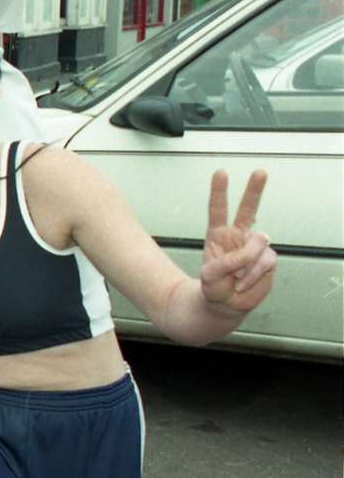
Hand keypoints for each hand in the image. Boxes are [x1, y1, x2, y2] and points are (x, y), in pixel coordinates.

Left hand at [200, 169, 274, 312]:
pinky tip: (243, 283)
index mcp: (218, 234)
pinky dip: (253, 274)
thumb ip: (230, 260)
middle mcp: (238, 236)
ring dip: (246, 264)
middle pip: (247, 209)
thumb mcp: (211, 274)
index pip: (218, 209)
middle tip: (260, 172)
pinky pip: (265, 261)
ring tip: (234, 279)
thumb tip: (256, 249)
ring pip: (259, 244)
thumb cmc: (213, 286)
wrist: (225, 305)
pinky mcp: (267, 260)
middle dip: (254, 190)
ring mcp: (254, 247)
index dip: (219, 191)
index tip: (221, 172)